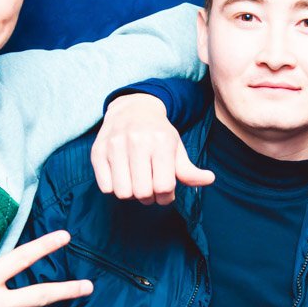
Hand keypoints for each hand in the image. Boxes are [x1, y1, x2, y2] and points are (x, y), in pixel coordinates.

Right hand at [91, 93, 212, 205]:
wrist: (132, 108)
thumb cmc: (158, 133)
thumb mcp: (176, 148)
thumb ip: (190, 170)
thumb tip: (209, 179)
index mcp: (161, 142)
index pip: (163, 186)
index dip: (166, 196)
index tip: (165, 190)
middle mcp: (137, 141)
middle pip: (142, 192)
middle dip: (149, 198)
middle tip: (150, 189)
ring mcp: (115, 146)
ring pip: (122, 192)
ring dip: (131, 195)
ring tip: (136, 184)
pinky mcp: (98, 151)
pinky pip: (105, 187)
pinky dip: (114, 188)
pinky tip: (122, 177)